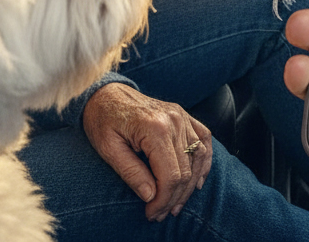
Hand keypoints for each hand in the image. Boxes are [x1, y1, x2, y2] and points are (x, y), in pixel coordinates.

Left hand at [82, 83, 212, 222]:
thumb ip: (131, 173)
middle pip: (186, 170)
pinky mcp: (183, 114)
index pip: (170, 175)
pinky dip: (204, 161)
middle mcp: (173, 120)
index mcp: (154, 128)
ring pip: (198, 157)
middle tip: (159, 214)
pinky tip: (197, 180)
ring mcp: (181, 115)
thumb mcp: (109, 149)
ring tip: (175, 204)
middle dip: (174, 198)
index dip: (163, 201)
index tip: (151, 214)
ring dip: (189, 186)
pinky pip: (204, 138)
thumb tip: (151, 196)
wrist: (106, 93)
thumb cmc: (103, 120)